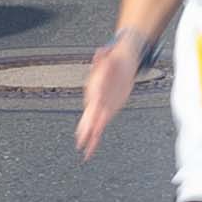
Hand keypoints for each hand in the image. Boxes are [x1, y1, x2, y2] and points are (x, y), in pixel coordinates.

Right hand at [75, 27, 143, 156]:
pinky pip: (100, 127)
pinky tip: (90, 151)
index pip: (94, 96)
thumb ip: (106, 55)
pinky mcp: (106, 112)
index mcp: (96, 86)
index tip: (91, 112)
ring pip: (92, 124)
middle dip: (86, 126)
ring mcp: (100, 106)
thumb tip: (102, 50)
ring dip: (89, 136)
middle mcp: (95, 98)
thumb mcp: (112, 55)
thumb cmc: (116, 59)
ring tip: (84, 149)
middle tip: (80, 137)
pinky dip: (95, 139)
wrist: (121, 63)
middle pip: (89, 113)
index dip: (93, 105)